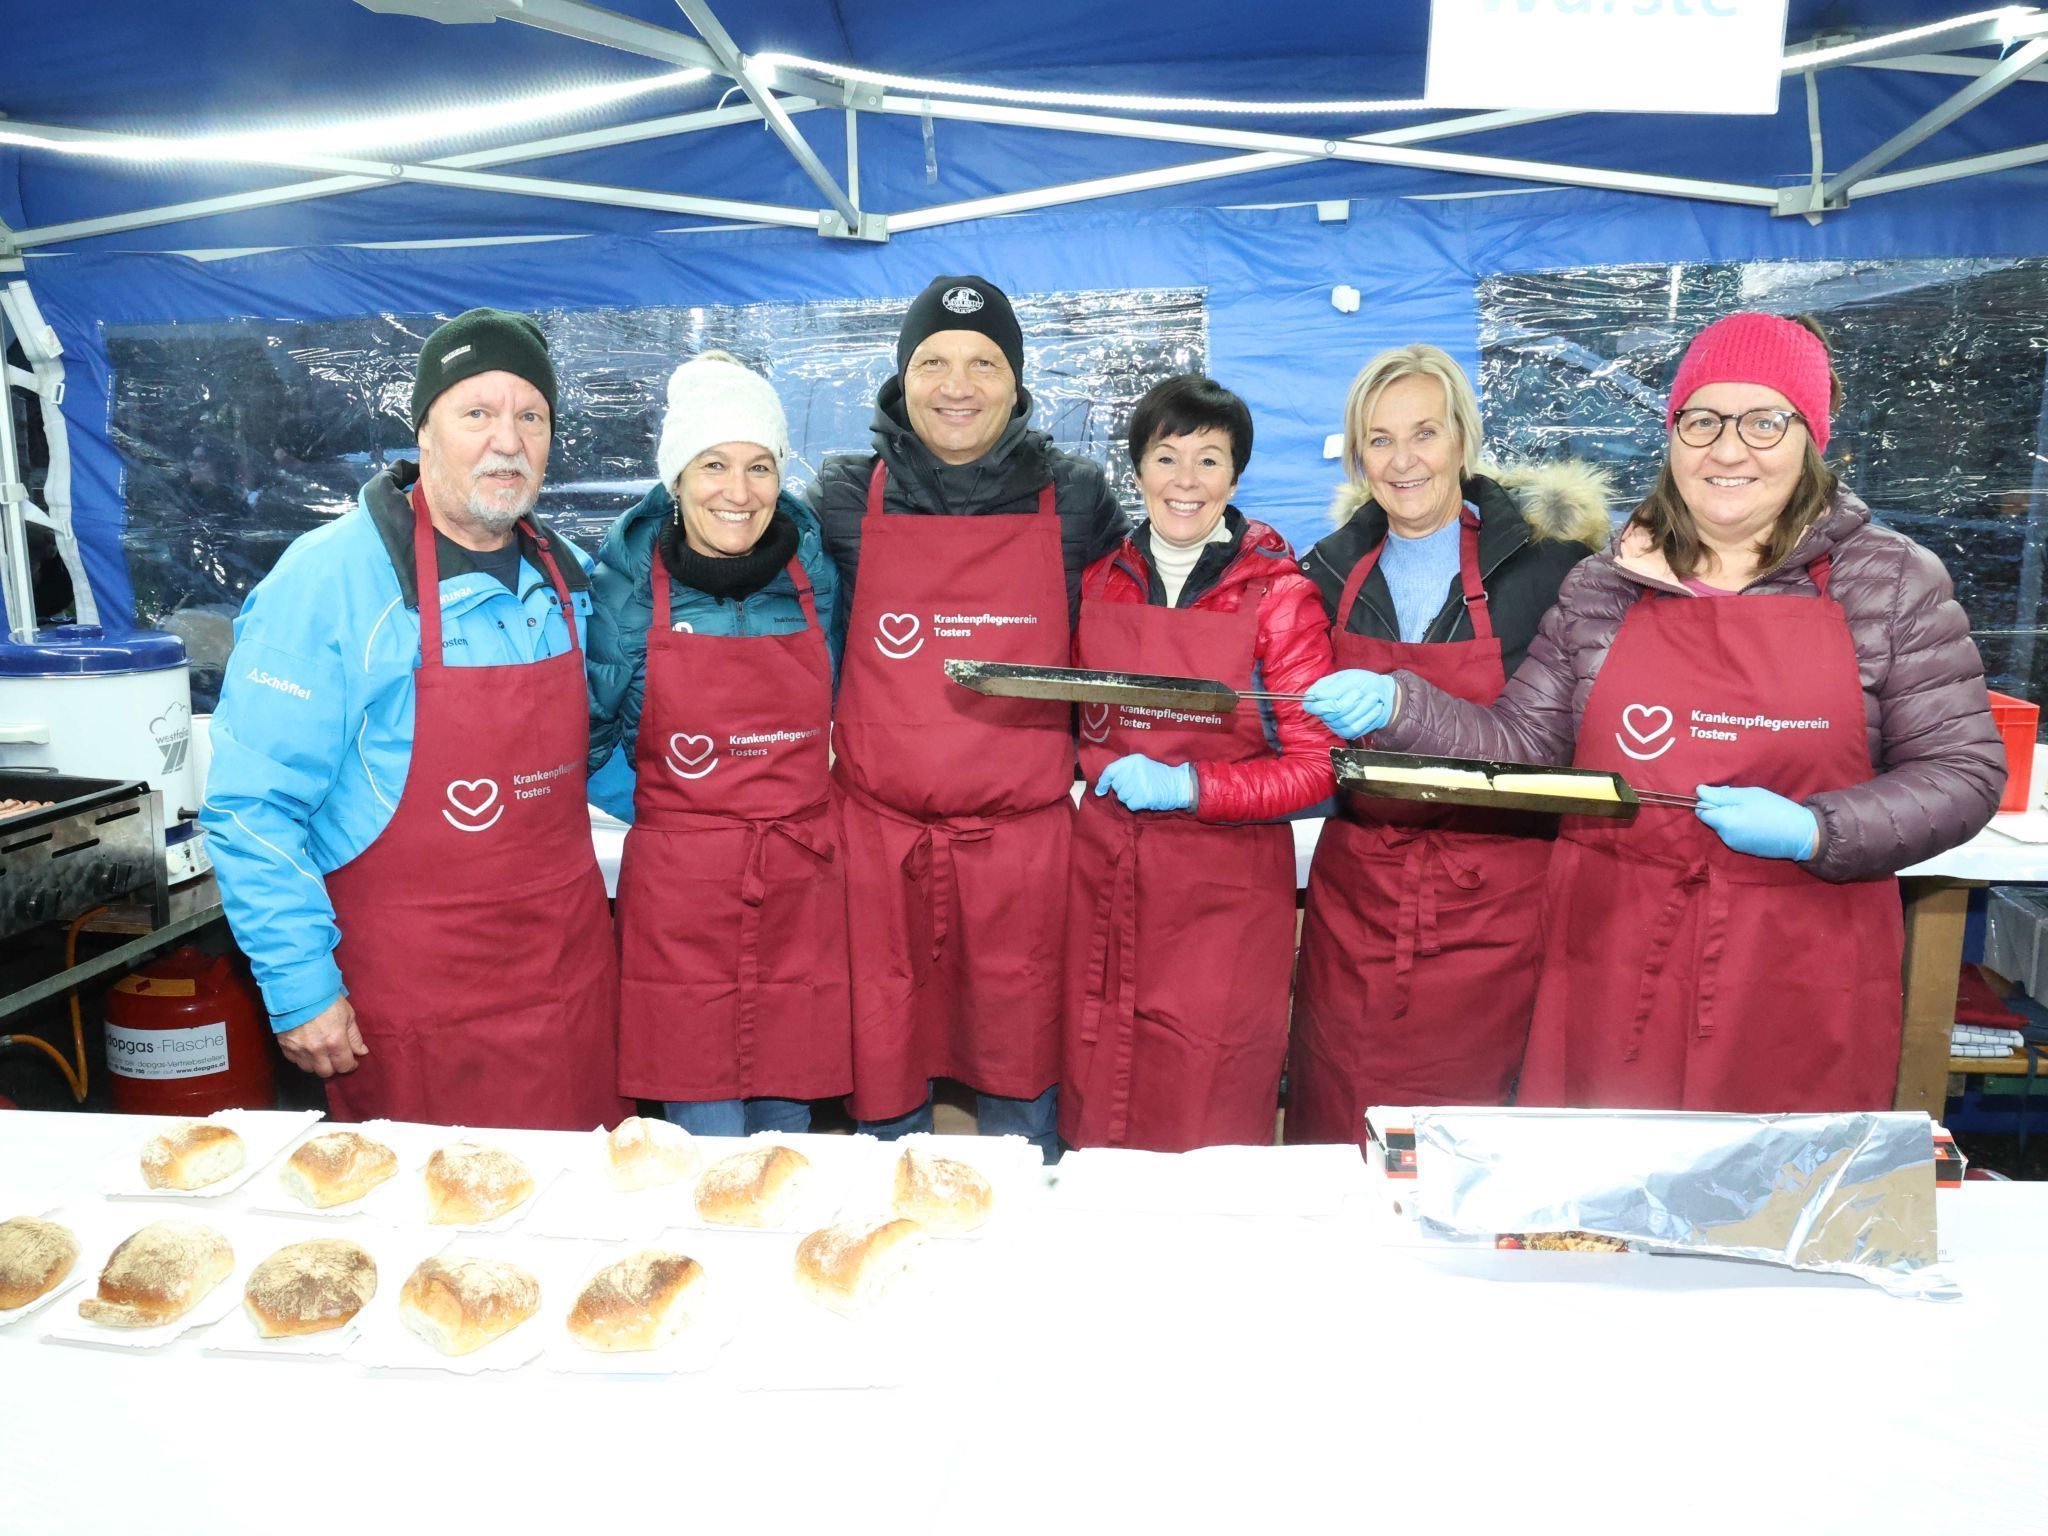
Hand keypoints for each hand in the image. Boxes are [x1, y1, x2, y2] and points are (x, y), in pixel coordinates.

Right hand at [276, 995, 368, 1077]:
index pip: (344, 1066)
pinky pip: (295, 1061)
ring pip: (309, 1069)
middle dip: (333, 1066)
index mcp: (335, 1041)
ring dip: (317, 1064)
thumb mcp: (347, 1015)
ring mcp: (299, 1049)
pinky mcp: (285, 1046)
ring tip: (320, 1052)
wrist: (298, 990)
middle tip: (335, 1057)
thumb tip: (361, 1052)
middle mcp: (316, 1050)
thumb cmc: (325, 999)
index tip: (351, 1060)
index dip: (350, 1065)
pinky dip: (302, 1058)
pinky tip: (307, 1048)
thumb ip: (354, 1037)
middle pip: (326, 1072)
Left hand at [1094, 754, 1196, 812]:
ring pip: (1122, 797)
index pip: (1111, 770)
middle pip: (1116, 786)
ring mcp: (1139, 783)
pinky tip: (1145, 799)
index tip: (1100, 790)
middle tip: (1137, 788)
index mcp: (1133, 760)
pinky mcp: (1143, 796)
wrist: (1178, 785)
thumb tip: (1105, 785)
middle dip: (1123, 790)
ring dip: (1130, 798)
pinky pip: (1130, 805)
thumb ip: (1125, 771)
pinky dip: (1136, 805)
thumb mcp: (1141, 766)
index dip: (1103, 782)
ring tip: (1143, 792)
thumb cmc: (1158, 776)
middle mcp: (1135, 770)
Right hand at [1302, 670, 1397, 739]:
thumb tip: (1317, 695)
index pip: (1310, 706)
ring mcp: (1336, 724)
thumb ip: (1334, 688)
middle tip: (1360, 692)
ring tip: (1373, 696)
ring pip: (1345, 722)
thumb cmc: (1364, 682)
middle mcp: (1325, 711)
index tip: (1336, 701)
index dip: (1321, 707)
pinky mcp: (1348, 732)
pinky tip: (1375, 708)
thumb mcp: (1350, 678)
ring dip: (1363, 708)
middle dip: (1349, 703)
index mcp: (1320, 694)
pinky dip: (1368, 717)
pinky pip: (1355, 728)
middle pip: (1330, 715)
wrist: (1383, 693)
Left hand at [1694, 785, 1818, 861]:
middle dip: (1722, 807)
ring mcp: (1735, 845)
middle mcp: (1726, 837)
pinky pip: (1735, 834)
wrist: (1801, 835)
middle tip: (1744, 798)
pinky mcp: (1745, 850)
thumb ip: (1722, 794)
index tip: (1725, 793)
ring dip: (1732, 816)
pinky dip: (1741, 825)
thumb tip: (1699, 791)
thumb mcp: (1749, 795)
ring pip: (1724, 826)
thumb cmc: (1775, 810)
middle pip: (1713, 819)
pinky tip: (1757, 820)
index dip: (1708, 800)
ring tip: (1754, 809)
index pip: (1701, 811)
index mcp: (1724, 822)